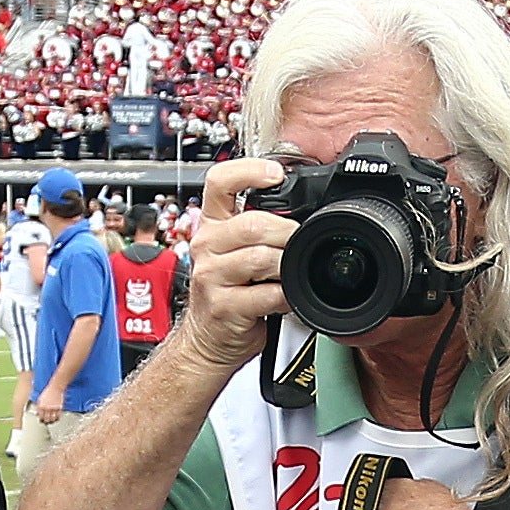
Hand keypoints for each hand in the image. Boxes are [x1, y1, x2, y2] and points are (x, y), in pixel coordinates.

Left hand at [29, 389, 67, 422]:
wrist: (56, 387)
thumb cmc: (48, 392)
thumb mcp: (40, 398)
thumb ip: (39, 406)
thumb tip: (38, 413)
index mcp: (41, 406)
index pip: (40, 416)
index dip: (41, 419)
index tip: (42, 420)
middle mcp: (47, 408)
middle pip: (46, 419)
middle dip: (46, 422)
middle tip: (47, 422)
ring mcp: (53, 408)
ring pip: (52, 419)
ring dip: (52, 421)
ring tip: (52, 421)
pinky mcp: (59, 408)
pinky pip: (58, 416)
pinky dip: (57, 418)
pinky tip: (56, 418)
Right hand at [176, 158, 293, 372]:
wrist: (208, 339)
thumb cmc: (228, 293)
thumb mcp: (235, 252)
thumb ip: (258, 228)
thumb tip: (302, 215)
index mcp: (212, 224)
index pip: (220, 181)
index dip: (249, 171)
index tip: (276, 174)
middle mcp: (207, 245)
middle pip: (252, 224)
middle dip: (286, 233)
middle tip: (298, 245)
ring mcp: (211, 276)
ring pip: (260, 258)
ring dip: (286, 266)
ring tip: (291, 274)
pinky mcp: (222, 306)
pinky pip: (266, 294)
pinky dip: (285, 296)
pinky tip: (285, 298)